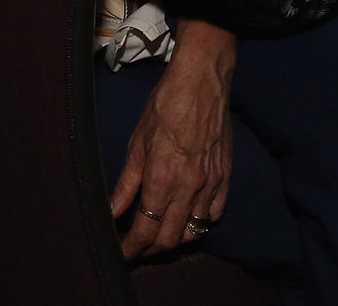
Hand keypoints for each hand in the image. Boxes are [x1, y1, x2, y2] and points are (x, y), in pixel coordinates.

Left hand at [109, 19, 235, 256]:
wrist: (201, 82)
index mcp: (162, 180)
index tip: (122, 254)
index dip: (132, 248)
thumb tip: (112, 212)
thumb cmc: (164, 106)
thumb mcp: (137, 143)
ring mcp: (210, 184)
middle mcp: (188, 188)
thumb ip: (126, 184)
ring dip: (176, 240)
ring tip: (162, 236)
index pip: (145, 231)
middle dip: (151, 249)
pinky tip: (188, 218)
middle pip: (171, 239)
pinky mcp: (225, 176)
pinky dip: (200, 223)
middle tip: (138, 248)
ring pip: (195, 232)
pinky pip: (215, 214)